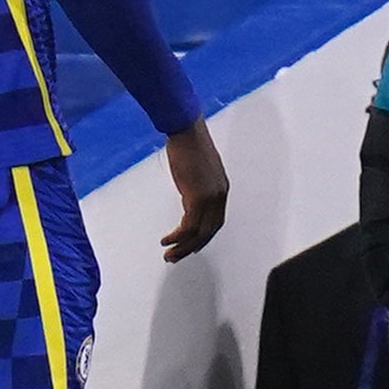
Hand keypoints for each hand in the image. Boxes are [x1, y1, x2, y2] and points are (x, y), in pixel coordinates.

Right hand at [160, 119, 227, 261]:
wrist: (186, 131)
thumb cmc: (189, 144)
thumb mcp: (198, 168)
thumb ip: (198, 185)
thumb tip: (189, 195)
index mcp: (221, 189)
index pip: (216, 222)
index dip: (204, 237)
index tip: (191, 246)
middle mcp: (219, 196)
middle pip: (209, 231)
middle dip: (192, 247)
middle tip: (177, 257)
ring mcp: (210, 197)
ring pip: (198, 233)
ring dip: (183, 247)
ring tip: (169, 255)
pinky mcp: (197, 197)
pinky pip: (188, 225)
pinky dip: (177, 236)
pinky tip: (167, 240)